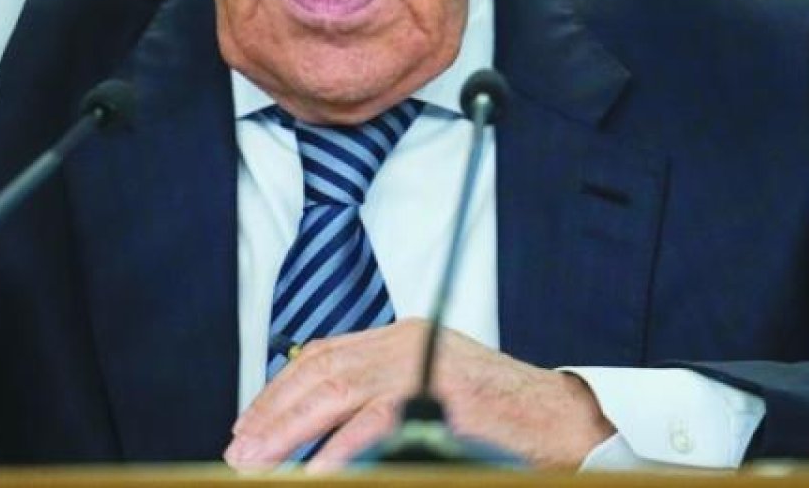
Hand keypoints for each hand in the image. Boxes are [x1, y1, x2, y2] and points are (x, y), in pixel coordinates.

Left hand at [225, 319, 614, 471]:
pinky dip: (340, 451)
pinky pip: (376, 423)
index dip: (279, 389)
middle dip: (272, 413)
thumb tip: (324, 429)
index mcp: (403, 336)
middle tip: (241, 451)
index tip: (250, 423)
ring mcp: (425, 365)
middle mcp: (408, 341)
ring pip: (337, 390)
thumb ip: (383, 395)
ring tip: (260, 464)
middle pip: (320, 371)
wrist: (567, 421)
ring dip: (290, 432)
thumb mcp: (434, 389)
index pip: (322, 355)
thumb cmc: (504, 417)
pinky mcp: (442, 396)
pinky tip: (315, 474)